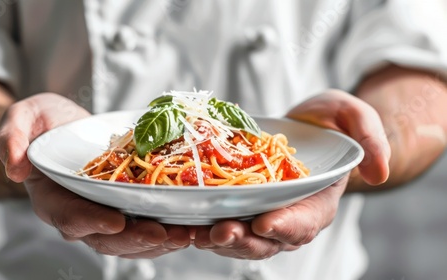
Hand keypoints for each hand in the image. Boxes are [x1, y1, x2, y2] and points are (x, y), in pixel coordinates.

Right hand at [0, 93, 189, 257]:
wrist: (63, 127)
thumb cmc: (43, 124)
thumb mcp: (23, 117)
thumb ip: (12, 137)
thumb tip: (13, 167)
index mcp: (51, 198)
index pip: (68, 216)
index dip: (90, 222)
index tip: (116, 221)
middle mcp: (78, 212)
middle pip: (105, 237)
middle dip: (136, 239)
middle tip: (166, 234)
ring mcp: (102, 211)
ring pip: (128, 239)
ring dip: (157, 241)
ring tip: (185, 235)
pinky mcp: (123, 205)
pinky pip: (142, 224)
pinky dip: (164, 228)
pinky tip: (187, 225)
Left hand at [193, 89, 390, 258]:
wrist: (305, 126)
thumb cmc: (331, 123)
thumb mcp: (354, 118)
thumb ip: (370, 139)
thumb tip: (379, 172)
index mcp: (319, 201)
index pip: (306, 221)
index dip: (288, 225)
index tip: (266, 223)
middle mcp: (290, 214)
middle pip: (269, 239)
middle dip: (245, 239)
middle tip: (221, 232)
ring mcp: (264, 211)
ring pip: (243, 237)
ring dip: (220, 239)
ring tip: (196, 233)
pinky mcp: (242, 204)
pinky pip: (225, 220)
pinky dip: (206, 224)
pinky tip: (186, 221)